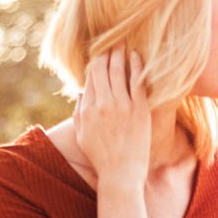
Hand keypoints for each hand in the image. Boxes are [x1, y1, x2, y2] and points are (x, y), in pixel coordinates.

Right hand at [74, 46, 149, 190]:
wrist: (121, 174)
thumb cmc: (101, 158)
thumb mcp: (81, 136)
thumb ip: (78, 113)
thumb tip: (81, 92)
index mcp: (87, 110)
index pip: (90, 78)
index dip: (95, 63)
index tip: (100, 55)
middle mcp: (102, 105)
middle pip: (103, 70)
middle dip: (106, 53)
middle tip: (112, 43)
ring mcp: (121, 107)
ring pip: (119, 71)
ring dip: (120, 54)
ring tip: (122, 44)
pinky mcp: (139, 111)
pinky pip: (137, 82)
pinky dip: (136, 66)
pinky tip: (136, 56)